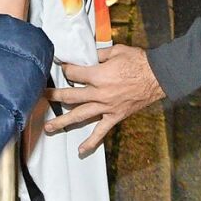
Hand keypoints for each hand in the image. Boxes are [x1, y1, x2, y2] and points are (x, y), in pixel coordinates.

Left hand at [44, 46, 164, 154]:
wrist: (159, 76)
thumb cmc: (139, 61)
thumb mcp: (117, 50)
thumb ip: (98, 54)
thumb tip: (87, 55)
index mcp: (99, 75)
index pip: (73, 74)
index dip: (65, 69)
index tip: (61, 68)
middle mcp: (99, 93)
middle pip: (70, 96)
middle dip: (54, 95)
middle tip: (42, 95)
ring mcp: (106, 107)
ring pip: (79, 116)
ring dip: (62, 122)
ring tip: (49, 127)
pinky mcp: (115, 116)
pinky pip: (101, 131)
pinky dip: (91, 142)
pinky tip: (81, 150)